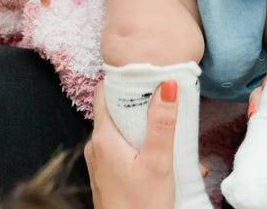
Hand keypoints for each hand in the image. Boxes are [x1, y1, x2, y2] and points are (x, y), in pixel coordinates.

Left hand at [84, 79, 178, 208]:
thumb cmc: (141, 207)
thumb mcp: (158, 162)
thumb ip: (162, 124)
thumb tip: (167, 85)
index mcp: (103, 137)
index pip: (105, 91)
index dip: (124, 78)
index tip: (146, 72)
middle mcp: (96, 147)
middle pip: (116, 110)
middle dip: (141, 104)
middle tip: (165, 99)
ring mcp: (100, 162)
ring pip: (122, 131)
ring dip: (145, 128)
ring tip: (170, 130)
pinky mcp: (108, 176)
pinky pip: (124, 149)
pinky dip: (142, 146)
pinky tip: (164, 156)